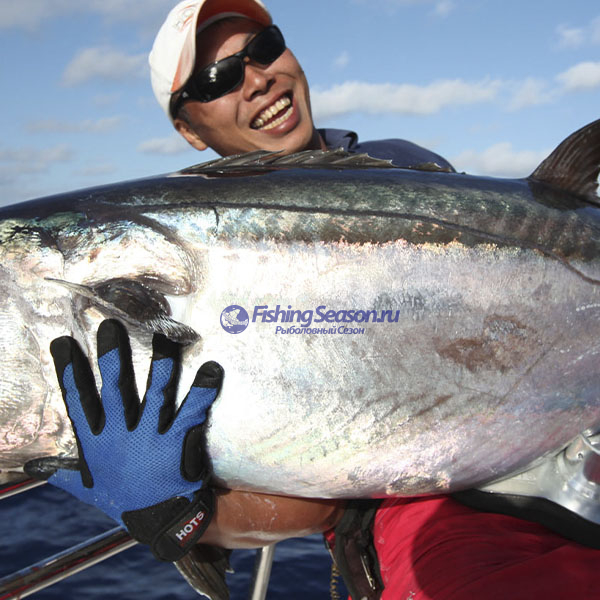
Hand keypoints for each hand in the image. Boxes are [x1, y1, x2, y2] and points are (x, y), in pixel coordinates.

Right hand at [25, 319, 222, 561]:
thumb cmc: (127, 501)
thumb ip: (63, 475)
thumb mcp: (88, 488)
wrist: (161, 525)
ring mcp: (151, 438)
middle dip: (114, 358)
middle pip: (116, 391)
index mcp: (98, 443)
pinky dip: (202, 391)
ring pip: (155, 395)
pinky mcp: (178, 443)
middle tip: (113, 326)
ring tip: (165, 338)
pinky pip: (192, 411)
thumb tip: (34, 467)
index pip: (79, 402)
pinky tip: (212, 369)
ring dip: (161, 366)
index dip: (70, 373)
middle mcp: (122, 436)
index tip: (64, 343)